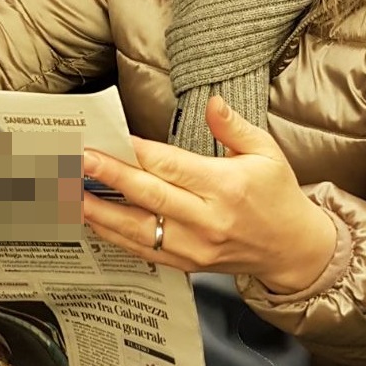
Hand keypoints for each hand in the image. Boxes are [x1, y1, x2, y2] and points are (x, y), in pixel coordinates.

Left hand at [83, 96, 336, 293]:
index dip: (137, 152)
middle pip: (149, 195)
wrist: (293, 249)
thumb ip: (234, 126)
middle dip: (110, 176)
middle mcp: (208, 219)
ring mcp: (195, 246)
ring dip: (102, 211)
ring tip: (72, 193)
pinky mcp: (187, 264)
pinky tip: (94, 219)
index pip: (171, 166)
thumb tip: (212, 102)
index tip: (110, 139)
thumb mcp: (266, 152)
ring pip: (139, 228)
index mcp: (226, 186)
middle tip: (79, 161)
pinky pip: (144, 250)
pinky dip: (115, 235)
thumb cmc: (277, 195)